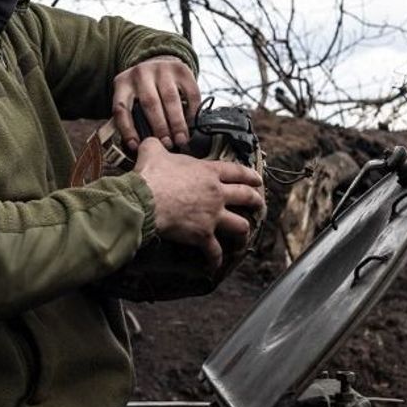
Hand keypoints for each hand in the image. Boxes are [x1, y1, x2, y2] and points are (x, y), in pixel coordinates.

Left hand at [111, 56, 200, 151]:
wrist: (158, 64)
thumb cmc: (142, 91)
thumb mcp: (130, 98)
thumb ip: (131, 117)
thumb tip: (139, 148)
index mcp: (122, 83)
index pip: (121, 108)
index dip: (128, 129)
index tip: (137, 147)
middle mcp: (140, 73)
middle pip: (150, 103)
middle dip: (160, 127)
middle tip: (167, 144)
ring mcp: (161, 68)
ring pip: (170, 98)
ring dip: (177, 122)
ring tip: (181, 139)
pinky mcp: (180, 68)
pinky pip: (189, 91)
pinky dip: (192, 109)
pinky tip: (191, 122)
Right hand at [133, 138, 264, 267]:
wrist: (146, 200)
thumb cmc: (151, 175)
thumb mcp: (153, 151)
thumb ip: (156, 145)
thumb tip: (151, 142)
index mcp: (208, 172)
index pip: (237, 171)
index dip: (250, 175)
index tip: (257, 179)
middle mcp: (216, 194)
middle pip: (246, 196)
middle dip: (256, 200)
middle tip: (259, 203)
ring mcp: (213, 216)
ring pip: (240, 225)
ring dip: (244, 232)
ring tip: (244, 236)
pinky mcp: (203, 235)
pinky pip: (215, 250)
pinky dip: (216, 259)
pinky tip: (215, 264)